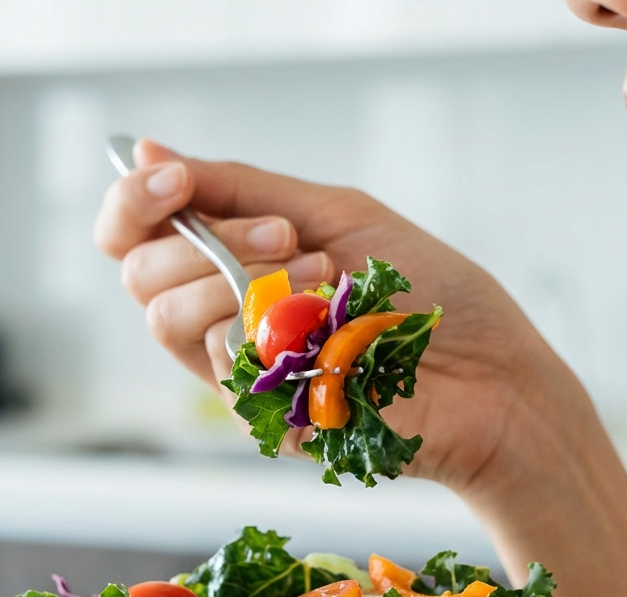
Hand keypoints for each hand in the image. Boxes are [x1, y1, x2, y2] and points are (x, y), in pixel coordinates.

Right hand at [94, 139, 585, 493]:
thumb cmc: (428, 292)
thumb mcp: (334, 213)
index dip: (134, 200)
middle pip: (139, 273)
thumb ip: (240, 188)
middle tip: (287, 233)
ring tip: (326, 276)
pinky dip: (279, 326)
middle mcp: (221, 316)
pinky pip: (222, 360)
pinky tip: (337, 329)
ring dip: (240, 279)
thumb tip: (147, 149)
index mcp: (230, 263)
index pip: (133, 235)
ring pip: (166, 317)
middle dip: (209, 238)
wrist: (493, 373)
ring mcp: (239, 370)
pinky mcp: (262, 417)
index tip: (173, 177)